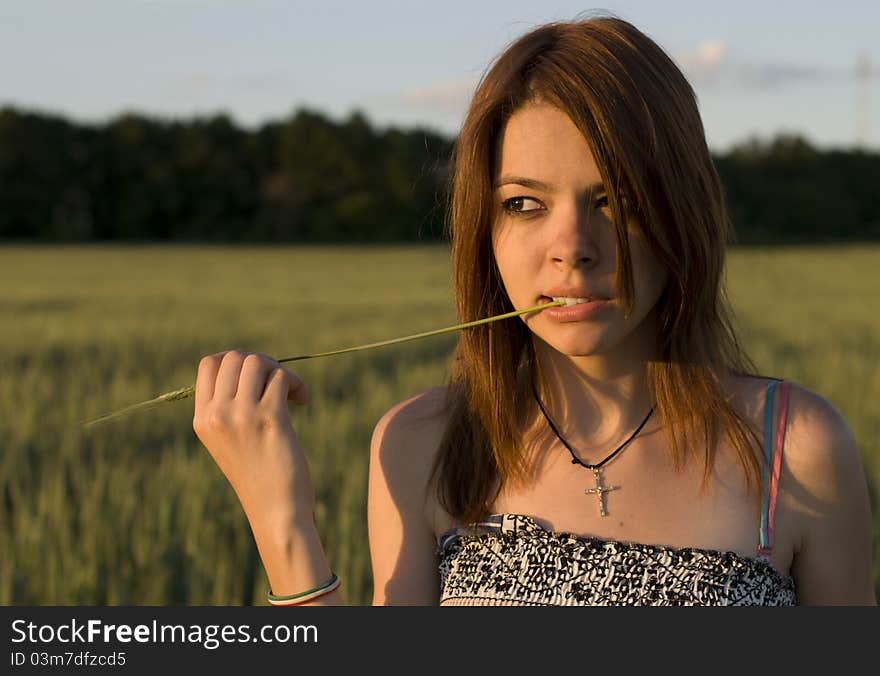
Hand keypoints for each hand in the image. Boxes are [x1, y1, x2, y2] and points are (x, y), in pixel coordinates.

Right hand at [192, 350, 314, 527]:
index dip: (236, 359)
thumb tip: (250, 363)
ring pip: (258, 362)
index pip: (209, 364)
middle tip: (279, 383)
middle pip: (236, 357)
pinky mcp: (270, 418)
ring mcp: (241, 416)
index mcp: (202, 419)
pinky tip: (303, 400)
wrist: (275, 511)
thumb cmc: (259, 476)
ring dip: (281, 371)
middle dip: (262, 363)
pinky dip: (297, 383)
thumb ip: (229, 407)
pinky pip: (282, 378)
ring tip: (292, 392)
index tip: (257, 376)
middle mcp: (217, 414)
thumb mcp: (230, 440)